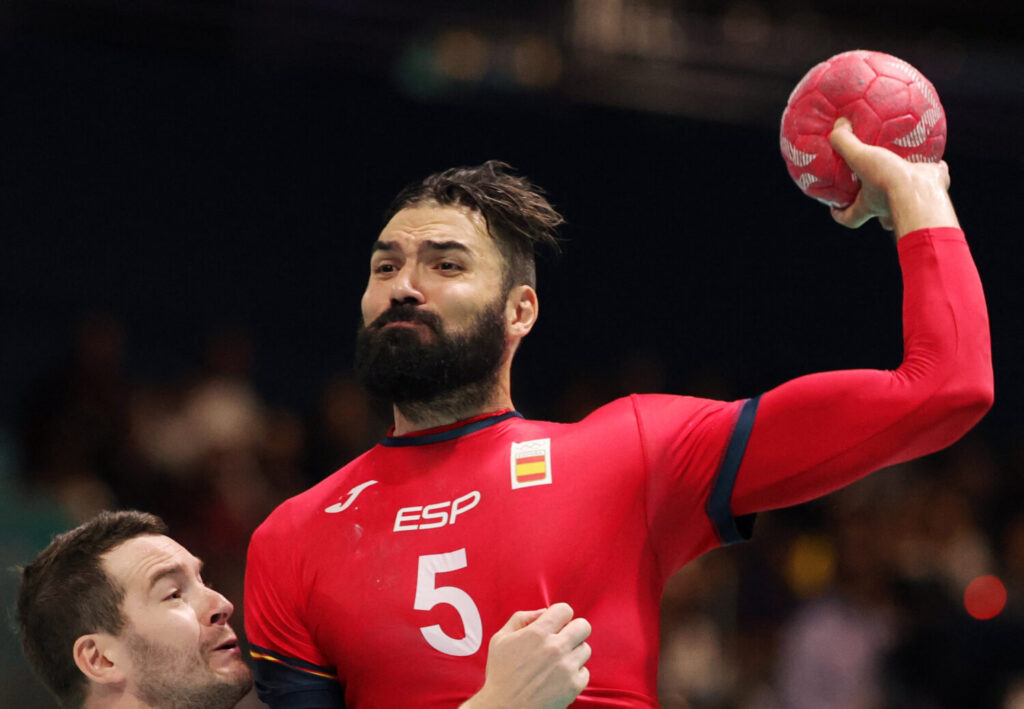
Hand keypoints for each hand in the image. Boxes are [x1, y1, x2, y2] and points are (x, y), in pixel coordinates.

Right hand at [460, 603, 591, 708]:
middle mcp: (555, 647)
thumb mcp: (500, 639)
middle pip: (583, 626)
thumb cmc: (500, 674)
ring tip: (558, 661)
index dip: (560, 615)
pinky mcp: (573, 686)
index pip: (565, 610)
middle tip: (563, 639)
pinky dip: (575, 674)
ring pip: (585, 648)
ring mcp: (566, 667)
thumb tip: (544, 612)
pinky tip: (560, 677)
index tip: (556, 624)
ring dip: (574, 652)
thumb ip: (521, 619)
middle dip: (573, 630)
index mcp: (537, 633)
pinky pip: (585, 672)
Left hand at [828, 118, 958, 236]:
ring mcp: (913, 198)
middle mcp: (890, 206)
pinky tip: (933, 154)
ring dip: (905, 183)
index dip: (839, 213)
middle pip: (880, 212)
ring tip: (904, 165)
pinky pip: (933, 176)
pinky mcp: (933, 186)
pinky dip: (933, 168)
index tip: (833, 207)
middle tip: (873, 185)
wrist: (920, 188)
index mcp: (869, 205)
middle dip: (876, 202)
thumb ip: (845, 143)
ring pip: (907, 195)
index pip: (849, 217)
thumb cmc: (886, 180)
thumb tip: (838, 126)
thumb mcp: (859, 158)